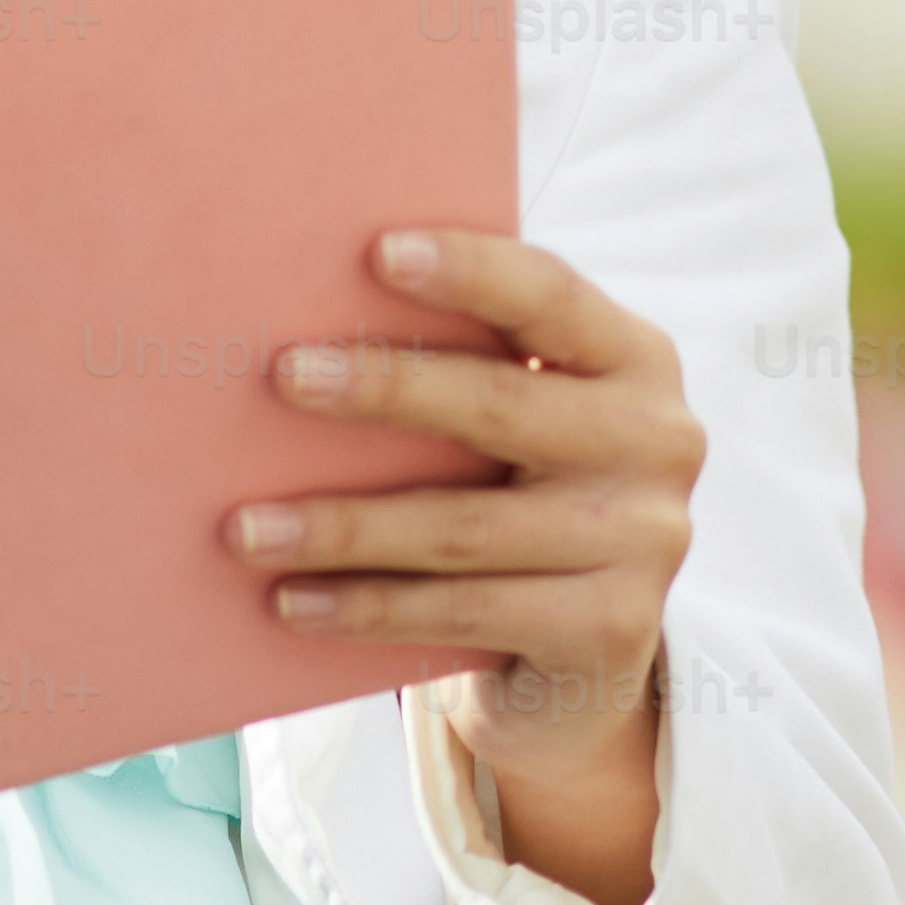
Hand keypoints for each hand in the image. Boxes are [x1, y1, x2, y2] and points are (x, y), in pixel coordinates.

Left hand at [237, 228, 696, 904]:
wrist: (582, 652)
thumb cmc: (518, 496)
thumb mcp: (516, 422)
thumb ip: (465, 369)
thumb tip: (308, 331)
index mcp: (635, 359)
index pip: (550, 296)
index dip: (470, 271)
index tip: (375, 252)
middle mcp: (657, 441)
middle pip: (503, 406)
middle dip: (386, 389)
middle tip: (284, 377)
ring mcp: (646, 542)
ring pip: (465, 527)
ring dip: (344, 527)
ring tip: (247, 528)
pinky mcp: (614, 631)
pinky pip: (466, 612)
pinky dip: (369, 608)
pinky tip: (292, 602)